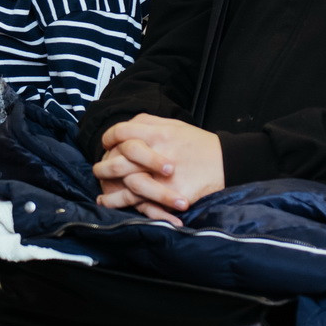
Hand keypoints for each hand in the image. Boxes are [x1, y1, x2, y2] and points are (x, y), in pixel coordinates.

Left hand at [92, 115, 224, 223]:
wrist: (227, 163)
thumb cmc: (200, 144)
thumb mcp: (176, 125)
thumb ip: (150, 123)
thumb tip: (126, 127)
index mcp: (157, 132)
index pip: (121, 131)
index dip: (109, 138)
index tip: (107, 144)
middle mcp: (156, 151)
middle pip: (118, 158)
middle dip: (104, 166)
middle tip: (98, 170)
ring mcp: (161, 174)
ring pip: (125, 181)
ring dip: (109, 188)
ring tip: (102, 193)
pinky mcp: (168, 193)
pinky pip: (138, 199)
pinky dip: (121, 202)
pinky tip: (109, 202)